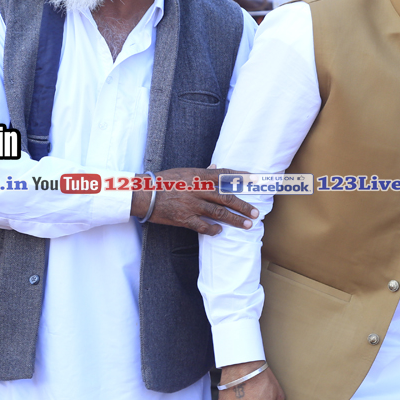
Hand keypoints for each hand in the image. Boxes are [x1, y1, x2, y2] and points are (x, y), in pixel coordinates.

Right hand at [131, 167, 258, 234]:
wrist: (144, 194)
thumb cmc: (163, 181)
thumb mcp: (183, 172)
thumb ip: (201, 172)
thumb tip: (215, 168)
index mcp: (198, 176)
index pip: (224, 175)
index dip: (241, 177)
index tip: (255, 179)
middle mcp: (198, 190)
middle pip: (226, 198)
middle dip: (243, 206)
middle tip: (256, 213)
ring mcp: (192, 205)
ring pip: (219, 213)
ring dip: (235, 219)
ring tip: (247, 224)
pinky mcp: (184, 218)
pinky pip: (202, 226)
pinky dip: (213, 229)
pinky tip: (220, 230)